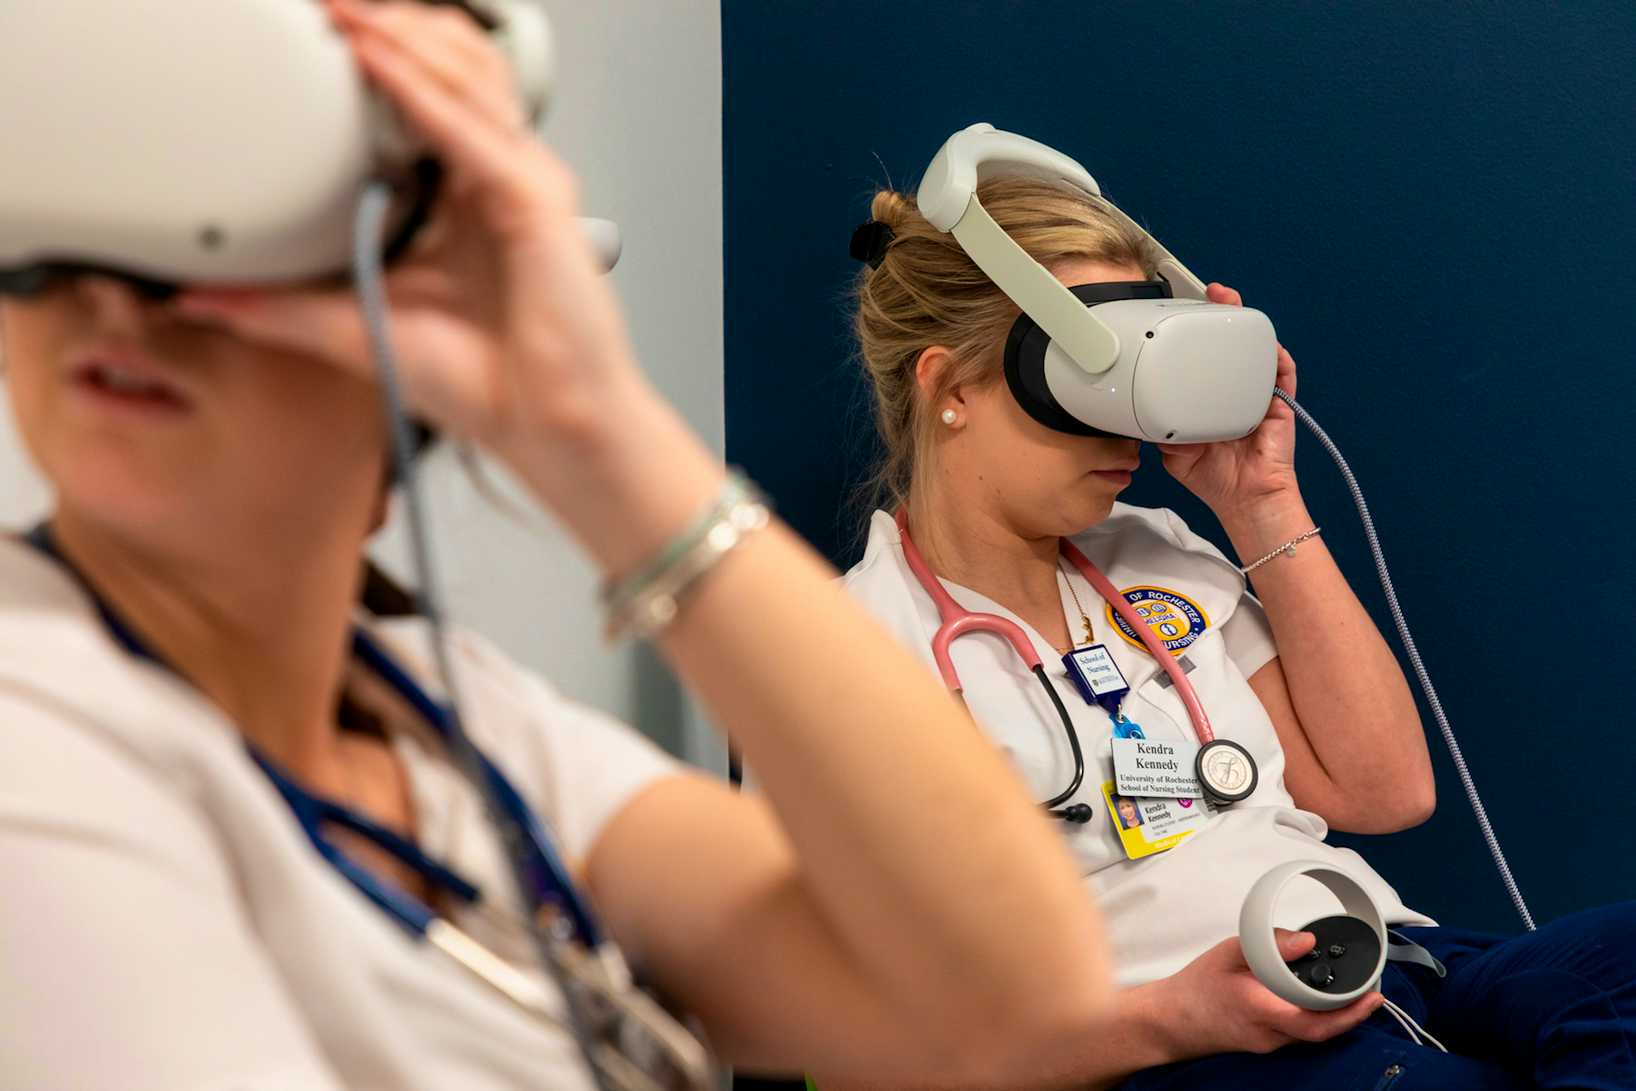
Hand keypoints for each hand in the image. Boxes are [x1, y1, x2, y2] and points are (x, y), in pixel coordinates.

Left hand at [174, 0, 647, 469]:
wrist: (549, 430)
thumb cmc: (491, 384)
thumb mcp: (359, 330)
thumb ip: (283, 309)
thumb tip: (204, 298)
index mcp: (473, 199)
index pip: (435, 95)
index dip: (382, 55)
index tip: (319, 36)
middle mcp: (504, 179)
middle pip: (457, 65)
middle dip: (392, 24)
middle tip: (327, 6)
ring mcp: (525, 182)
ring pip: (466, 75)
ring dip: (400, 35)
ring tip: (343, 13)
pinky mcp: (535, 200)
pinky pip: (467, 126)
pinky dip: (416, 86)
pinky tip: (371, 58)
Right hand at [1138, 930, 1383, 1059]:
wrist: (1171, 1021)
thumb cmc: (1196, 986)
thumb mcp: (1228, 952)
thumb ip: (1270, 944)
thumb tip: (1307, 941)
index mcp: (1261, 1009)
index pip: (1317, 1021)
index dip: (1350, 1012)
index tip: (1373, 996)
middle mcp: (1270, 1035)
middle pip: (1323, 1031)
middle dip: (1352, 1013)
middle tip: (1372, 992)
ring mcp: (1270, 1045)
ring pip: (1314, 1034)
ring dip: (1336, 1016)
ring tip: (1352, 993)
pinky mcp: (1267, 1046)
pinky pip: (1300, 1033)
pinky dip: (1316, 1018)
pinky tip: (1319, 1000)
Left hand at [1156, 283, 1300, 515]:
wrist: (1245, 500)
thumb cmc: (1214, 478)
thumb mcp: (1175, 454)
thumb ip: (1161, 432)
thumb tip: (1140, 417)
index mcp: (1209, 401)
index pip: (1203, 360)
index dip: (1196, 336)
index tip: (1181, 314)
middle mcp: (1234, 393)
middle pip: (1232, 346)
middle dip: (1225, 316)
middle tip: (1212, 295)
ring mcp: (1258, 396)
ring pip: (1257, 353)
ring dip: (1250, 327)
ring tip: (1235, 305)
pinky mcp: (1280, 405)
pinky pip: (1283, 376)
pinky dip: (1278, 359)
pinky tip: (1268, 347)